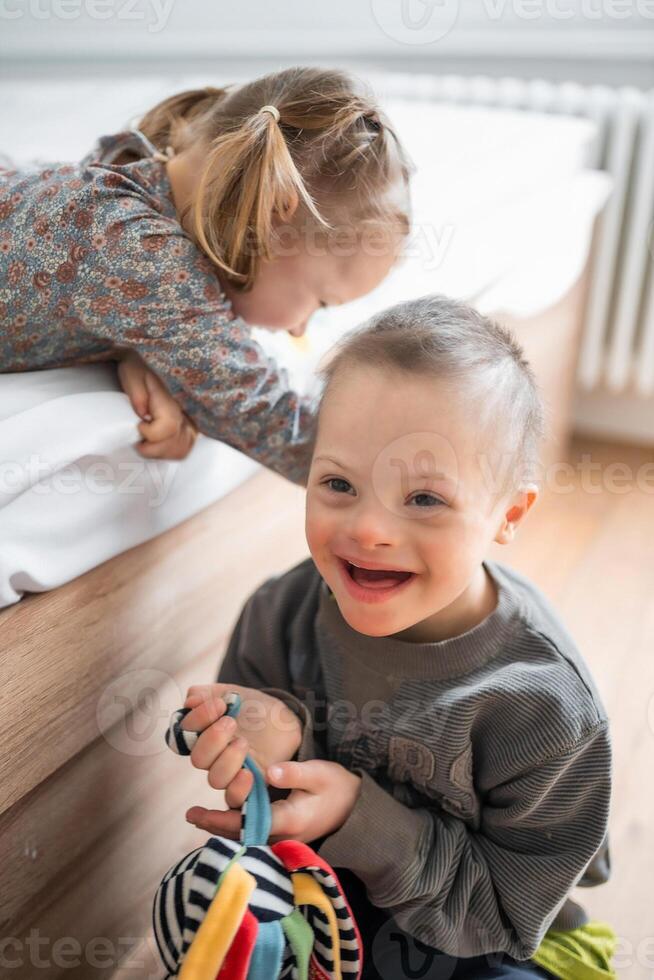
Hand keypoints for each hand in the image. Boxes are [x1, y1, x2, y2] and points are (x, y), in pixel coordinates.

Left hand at [116, 351, 197, 459]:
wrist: (149, 361)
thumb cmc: (138, 366)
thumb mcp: (131, 374)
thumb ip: (137, 394)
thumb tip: (144, 416)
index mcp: (171, 397)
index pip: (168, 427)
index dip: (150, 433)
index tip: (139, 424)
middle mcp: (187, 410)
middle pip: (176, 443)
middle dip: (152, 448)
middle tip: (139, 437)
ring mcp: (192, 419)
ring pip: (182, 448)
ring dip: (161, 451)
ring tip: (147, 440)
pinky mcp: (193, 425)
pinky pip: (187, 447)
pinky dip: (171, 451)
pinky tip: (159, 443)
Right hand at [181, 683, 302, 807]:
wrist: (283, 718)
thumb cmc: (252, 706)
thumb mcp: (230, 692)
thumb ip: (207, 694)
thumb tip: (189, 702)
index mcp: (201, 732)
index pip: (185, 732)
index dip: (197, 719)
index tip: (220, 703)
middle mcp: (211, 756)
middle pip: (199, 759)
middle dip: (212, 739)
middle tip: (230, 722)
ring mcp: (230, 772)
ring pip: (215, 779)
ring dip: (227, 760)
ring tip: (243, 742)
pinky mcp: (249, 784)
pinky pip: (235, 799)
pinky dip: (238, 789)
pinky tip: (247, 773)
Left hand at [186, 759, 361, 844]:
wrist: (354, 808)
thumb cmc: (337, 787)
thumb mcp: (321, 773)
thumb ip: (295, 773)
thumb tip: (270, 771)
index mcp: (289, 820)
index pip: (249, 823)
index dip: (223, 819)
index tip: (201, 813)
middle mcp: (282, 835)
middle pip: (241, 835)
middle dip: (215, 826)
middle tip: (191, 814)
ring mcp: (283, 839)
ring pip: (245, 837)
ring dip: (222, 827)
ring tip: (198, 816)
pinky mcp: (283, 835)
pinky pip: (253, 835)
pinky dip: (235, 827)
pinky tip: (221, 818)